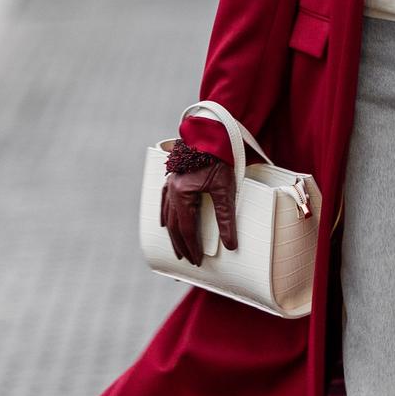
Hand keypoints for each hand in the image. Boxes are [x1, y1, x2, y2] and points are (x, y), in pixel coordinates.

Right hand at [161, 145, 237, 264]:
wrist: (212, 134)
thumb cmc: (220, 159)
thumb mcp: (226, 189)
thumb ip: (226, 218)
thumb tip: (230, 245)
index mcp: (182, 194)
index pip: (187, 228)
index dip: (192, 247)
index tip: (197, 261)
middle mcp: (171, 190)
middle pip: (174, 225)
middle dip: (181, 245)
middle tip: (187, 260)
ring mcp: (169, 183)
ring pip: (167, 215)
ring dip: (173, 234)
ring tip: (177, 248)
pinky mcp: (172, 178)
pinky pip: (164, 202)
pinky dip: (166, 216)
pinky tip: (165, 223)